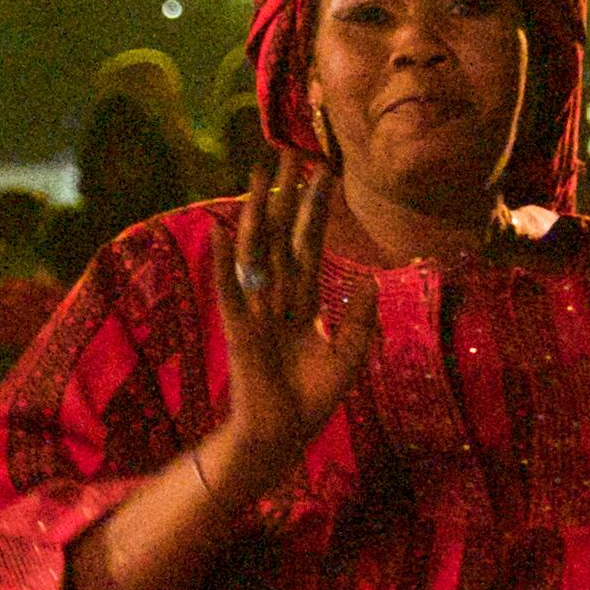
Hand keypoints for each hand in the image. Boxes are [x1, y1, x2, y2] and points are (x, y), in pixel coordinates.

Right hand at [200, 167, 373, 502]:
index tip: (322, 172)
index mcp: (300, 302)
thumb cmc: (309, 402)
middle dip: (286, 196)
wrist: (282, 437)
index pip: (308, 244)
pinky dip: (226, 263)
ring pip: (258, 251)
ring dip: (258, 212)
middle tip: (289, 152)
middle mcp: (276, 298)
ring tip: (258, 174)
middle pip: (282, 236)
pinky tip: (222, 231)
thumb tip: (367, 276)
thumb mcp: (348, 356)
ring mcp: (255, 310)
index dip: (315, 209)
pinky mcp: (240, 330)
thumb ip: (358, 318)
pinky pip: (232, 291)